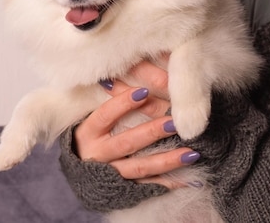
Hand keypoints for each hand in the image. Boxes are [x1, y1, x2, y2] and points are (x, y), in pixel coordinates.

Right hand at [73, 60, 199, 188]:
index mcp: (88, 133)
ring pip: (140, 167)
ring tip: (191, 152)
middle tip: (174, 121)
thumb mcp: (92, 121)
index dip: (123, 103)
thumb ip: (111, 105)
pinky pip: (150, 186)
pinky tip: (190, 180)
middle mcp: (99, 154)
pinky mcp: (125, 188)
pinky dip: (170, 183)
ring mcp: (112, 173)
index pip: (105, 115)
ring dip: (166, 160)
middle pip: (126, 141)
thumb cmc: (91, 138)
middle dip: (151, 132)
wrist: (78, 173)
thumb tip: (135, 81)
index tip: (144, 91)